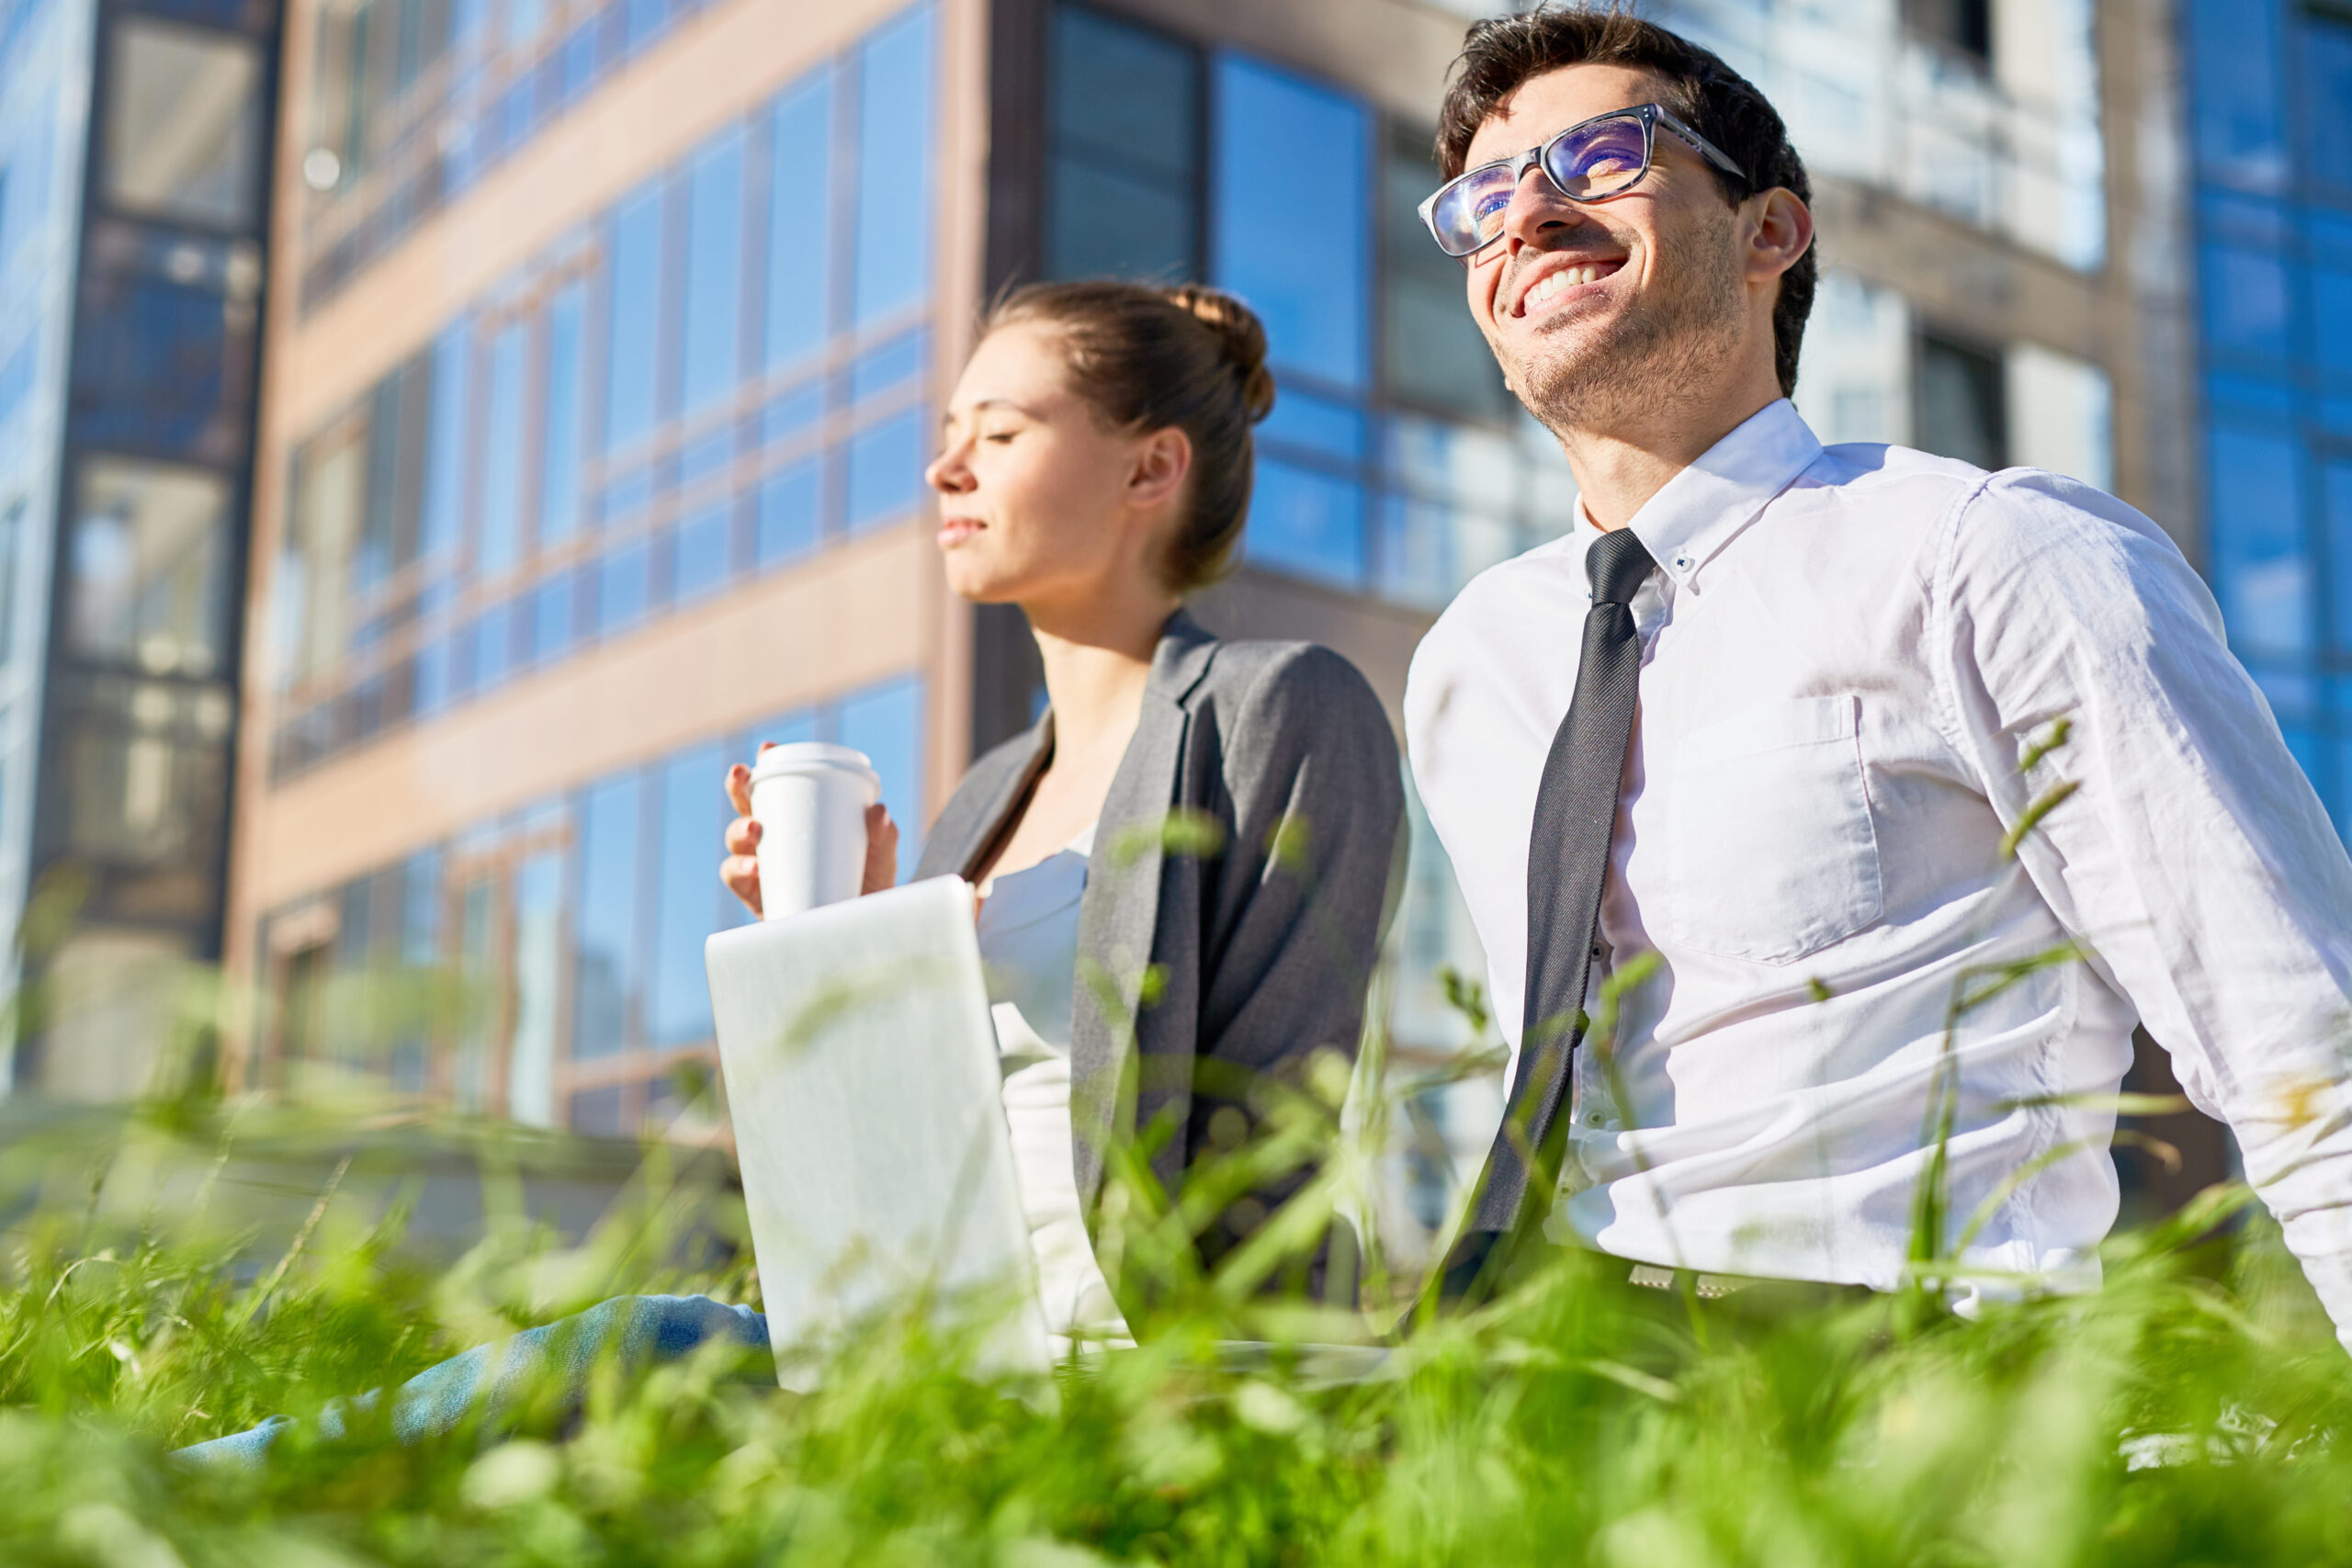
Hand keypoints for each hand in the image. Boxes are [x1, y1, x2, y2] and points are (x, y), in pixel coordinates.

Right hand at [721, 745, 900, 916]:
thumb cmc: (869, 891)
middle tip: (742, 776)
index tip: (767, 749)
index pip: (777, 789)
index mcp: (799, 823)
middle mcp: (775, 844)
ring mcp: (764, 871)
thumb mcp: (880, 861)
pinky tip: (754, 867)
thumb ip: (882, 837)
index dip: (766, 767)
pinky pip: (737, 880)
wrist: (865, 936)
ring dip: (739, 829)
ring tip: (755, 829)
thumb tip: (879, 810)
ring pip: (736, 842)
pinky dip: (740, 870)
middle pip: (746, 808)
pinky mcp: (759, 900)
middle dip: (738, 788)